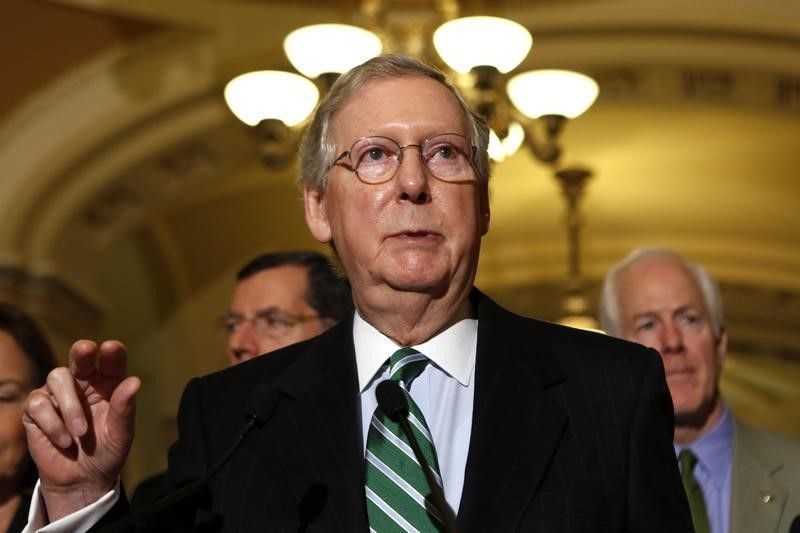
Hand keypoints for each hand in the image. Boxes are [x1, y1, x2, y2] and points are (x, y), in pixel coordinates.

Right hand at [23, 340, 140, 520]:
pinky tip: (64, 441)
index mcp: (108, 384)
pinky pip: (38, 403)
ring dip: (70, 406)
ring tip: (80, 432)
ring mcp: (58, 394)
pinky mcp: (37, 409)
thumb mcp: (121, 433)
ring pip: (58, 378)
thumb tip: (134, 381)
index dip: (112, 353)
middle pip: (79, 358)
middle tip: (86, 350)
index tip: (111, 348)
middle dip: (82, 352)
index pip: (111, 362)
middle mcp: (83, 383)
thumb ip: (125, 409)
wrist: (82, 480)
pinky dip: (52, 424)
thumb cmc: (106, 452)